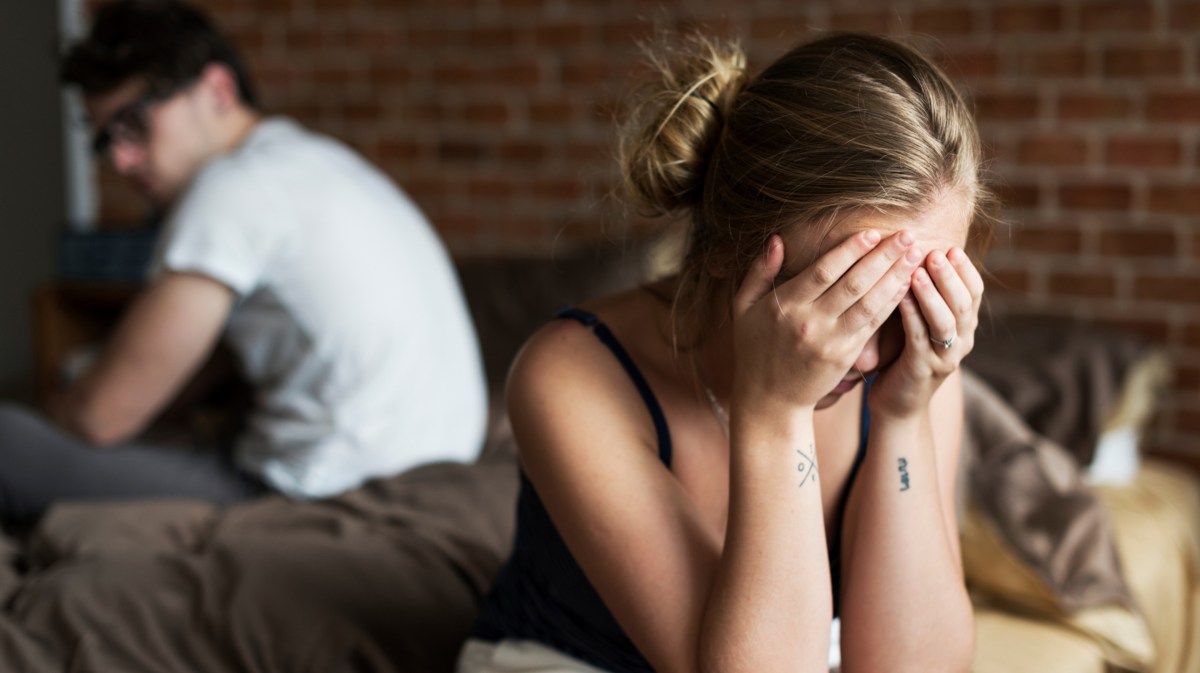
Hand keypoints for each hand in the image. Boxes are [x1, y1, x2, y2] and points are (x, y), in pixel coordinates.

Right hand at [731, 230, 921, 411]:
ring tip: (914, 255)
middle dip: (883, 257)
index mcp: (784, 306)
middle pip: (853, 283)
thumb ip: (759, 272)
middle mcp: (808, 322)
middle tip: (907, 234)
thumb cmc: (754, 348)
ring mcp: (829, 340)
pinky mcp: (844, 355)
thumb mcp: (743, 307)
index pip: (823, 271)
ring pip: (868, 303)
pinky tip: (906, 285)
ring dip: (895, 277)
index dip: (849, 250)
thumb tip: (777, 239)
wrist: (768, 399)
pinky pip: (872, 325)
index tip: (872, 232)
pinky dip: (891, 303)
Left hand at [868, 247, 983, 418]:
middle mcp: (961, 342)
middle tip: (935, 252)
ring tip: (919, 271)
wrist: (898, 405)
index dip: (965, 270)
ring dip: (932, 294)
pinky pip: (918, 338)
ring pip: (945, 321)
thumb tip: (922, 254)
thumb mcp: (923, 323)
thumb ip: (929, 297)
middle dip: (949, 276)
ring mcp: (944, 358)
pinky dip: (911, 315)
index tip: (951, 248)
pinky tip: (900, 296)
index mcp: (965, 327)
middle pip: (963, 304)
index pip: (974, 293)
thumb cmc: (906, 355)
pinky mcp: (922, 370)